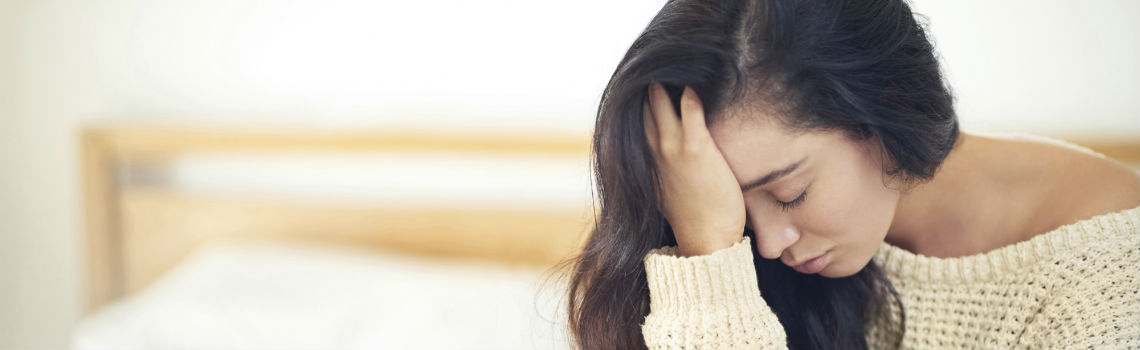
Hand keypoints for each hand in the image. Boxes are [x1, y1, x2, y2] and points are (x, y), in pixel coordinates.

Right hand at [643, 83, 746, 256]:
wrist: (707, 240)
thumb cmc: (694, 219)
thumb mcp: (666, 195)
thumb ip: (662, 174)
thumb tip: (664, 166)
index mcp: (646, 162)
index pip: (637, 122)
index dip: (641, 101)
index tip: (646, 83)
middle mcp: (655, 152)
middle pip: (645, 108)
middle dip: (651, 88)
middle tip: (660, 67)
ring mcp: (674, 149)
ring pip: (663, 105)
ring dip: (666, 86)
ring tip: (675, 67)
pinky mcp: (697, 150)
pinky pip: (690, 113)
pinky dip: (690, 96)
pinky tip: (693, 85)